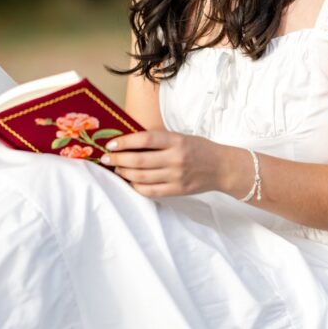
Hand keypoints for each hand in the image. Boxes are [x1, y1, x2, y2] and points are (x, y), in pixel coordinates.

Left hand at [101, 130, 227, 199]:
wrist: (221, 167)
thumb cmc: (198, 148)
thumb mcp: (181, 137)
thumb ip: (158, 140)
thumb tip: (128, 141)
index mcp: (176, 141)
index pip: (145, 139)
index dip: (125, 142)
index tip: (111, 144)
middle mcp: (176, 159)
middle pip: (139, 160)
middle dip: (118, 159)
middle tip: (105, 158)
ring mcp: (176, 177)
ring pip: (141, 177)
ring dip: (124, 172)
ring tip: (116, 168)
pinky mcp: (177, 190)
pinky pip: (150, 191)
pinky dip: (136, 186)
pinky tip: (130, 180)